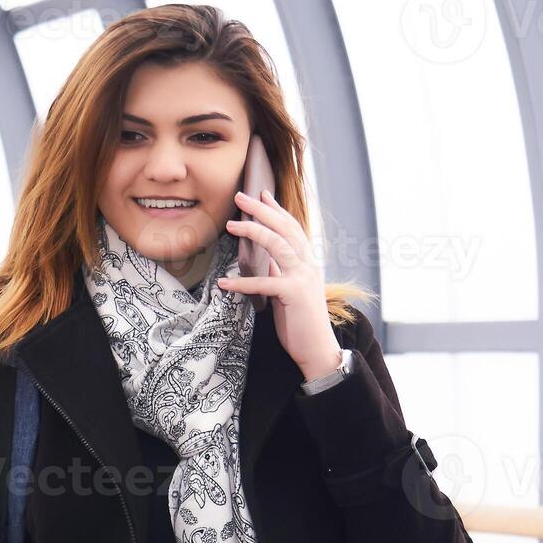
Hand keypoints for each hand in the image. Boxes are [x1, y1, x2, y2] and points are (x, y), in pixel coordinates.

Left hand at [217, 189, 342, 380]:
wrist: (318, 349)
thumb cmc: (301, 320)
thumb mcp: (291, 289)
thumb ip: (282, 272)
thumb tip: (269, 260)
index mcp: (308, 261)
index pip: (292, 227)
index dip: (276, 209)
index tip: (261, 194)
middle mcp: (308, 265)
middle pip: (284, 228)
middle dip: (262, 210)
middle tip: (240, 196)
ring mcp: (303, 278)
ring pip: (278, 245)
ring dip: (253, 232)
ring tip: (231, 225)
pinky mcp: (294, 295)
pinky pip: (264, 283)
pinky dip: (242, 282)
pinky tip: (224, 282)